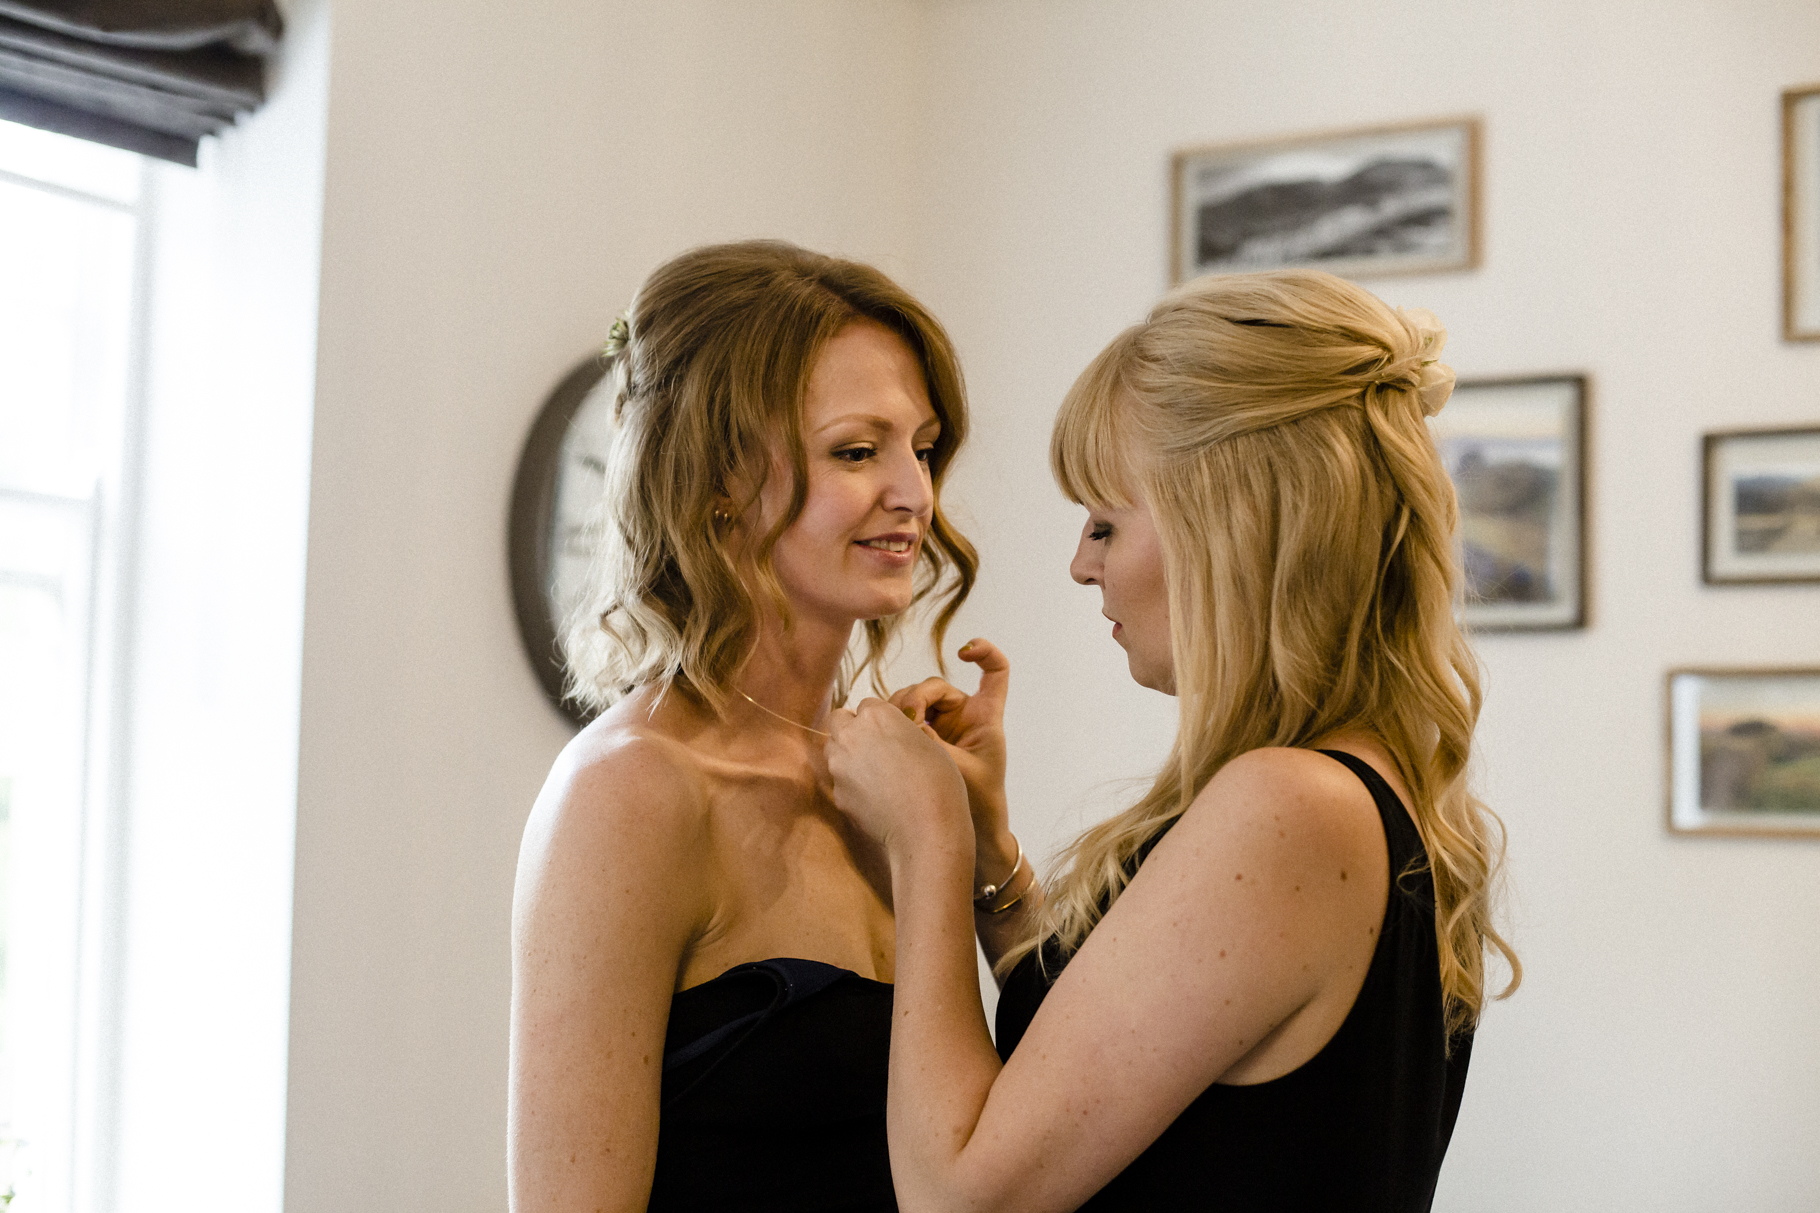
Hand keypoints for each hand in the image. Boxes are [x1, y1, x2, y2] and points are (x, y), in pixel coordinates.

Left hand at [826, 698, 968, 859]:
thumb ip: (900, 730)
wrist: (926, 828)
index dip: (879, 719)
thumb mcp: (927, 743)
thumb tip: (888, 735)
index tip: (890, 733)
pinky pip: (840, 781)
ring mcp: (839, 766)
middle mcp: (851, 735)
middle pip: (839, 720)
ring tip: (876, 774)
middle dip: (852, 729)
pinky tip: (875, 797)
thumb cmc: (937, 783)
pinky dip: (852, 785)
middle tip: (875, 747)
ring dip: (848, 755)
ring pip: (834, 750)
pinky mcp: (838, 794)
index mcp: (877, 715)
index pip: (867, 705)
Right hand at [888, 640, 1010, 852]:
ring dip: (899, 713)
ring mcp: (940, 729)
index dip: (984, 653)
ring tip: (896, 737)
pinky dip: (891, 726)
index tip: (965, 652)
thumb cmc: (977, 804)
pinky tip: (883, 740)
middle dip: (916, 698)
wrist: (972, 836)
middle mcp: (962, 717)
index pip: (994, 672)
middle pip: (934, 687)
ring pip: (911, 703)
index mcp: (984, 717)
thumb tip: (902, 719)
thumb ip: (931, 742)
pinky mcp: (920, 742)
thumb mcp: (957, 769)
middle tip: (908, 722)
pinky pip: (901, 722)